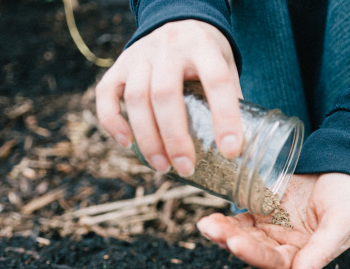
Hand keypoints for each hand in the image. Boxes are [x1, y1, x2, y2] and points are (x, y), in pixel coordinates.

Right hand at [95, 20, 242, 176]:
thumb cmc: (206, 54)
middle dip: (175, 137)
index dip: (225, 117)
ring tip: (162, 166)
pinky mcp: (120, 64)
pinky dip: (113, 121)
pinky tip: (126, 144)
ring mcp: (140, 55)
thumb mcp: (226, 66)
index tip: (231, 151)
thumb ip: (231, 99)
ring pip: (136, 98)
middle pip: (165, 94)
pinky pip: (106, 93)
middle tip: (186, 168)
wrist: (178, 20)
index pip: (216, 81)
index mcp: (204, 47)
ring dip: (147, 138)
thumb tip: (242, 147)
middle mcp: (169, 48)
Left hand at [196, 173, 349, 268]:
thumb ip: (320, 253)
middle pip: (254, 250)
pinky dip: (227, 220)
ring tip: (207, 225)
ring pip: (244, 236)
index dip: (254, 254)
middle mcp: (286, 245)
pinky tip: (212, 219)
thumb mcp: (340, 224)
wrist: (345, 165)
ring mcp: (273, 228)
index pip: (275, 262)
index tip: (234, 243)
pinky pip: (242, 219)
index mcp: (306, 255)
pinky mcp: (264, 210)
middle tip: (214, 230)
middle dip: (232, 242)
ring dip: (224, 233)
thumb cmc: (349, 197)